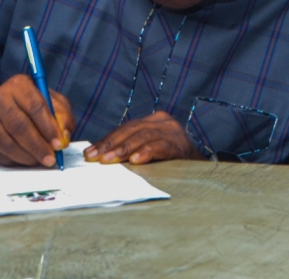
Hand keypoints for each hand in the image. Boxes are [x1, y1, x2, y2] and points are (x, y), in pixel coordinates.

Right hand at [0, 74, 74, 167]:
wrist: (4, 107)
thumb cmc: (34, 103)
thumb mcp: (53, 101)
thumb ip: (63, 116)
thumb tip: (64, 138)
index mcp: (19, 85)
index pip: (35, 107)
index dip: (48, 127)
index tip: (59, 143)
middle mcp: (1, 100)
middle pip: (19, 126)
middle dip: (38, 145)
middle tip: (52, 158)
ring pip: (8, 142)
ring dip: (28, 155)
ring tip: (43, 160)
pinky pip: (1, 152)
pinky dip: (18, 159)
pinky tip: (31, 160)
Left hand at [84, 111, 201, 164]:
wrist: (199, 168)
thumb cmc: (169, 160)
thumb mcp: (149, 148)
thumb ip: (130, 147)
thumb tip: (99, 156)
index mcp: (154, 120)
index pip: (126, 128)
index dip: (106, 140)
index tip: (90, 154)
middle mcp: (163, 122)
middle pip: (132, 130)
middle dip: (111, 145)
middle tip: (95, 158)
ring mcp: (173, 132)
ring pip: (144, 137)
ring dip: (124, 150)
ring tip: (109, 160)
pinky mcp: (181, 145)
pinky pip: (161, 147)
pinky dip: (147, 152)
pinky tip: (135, 160)